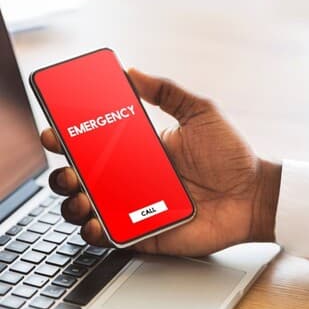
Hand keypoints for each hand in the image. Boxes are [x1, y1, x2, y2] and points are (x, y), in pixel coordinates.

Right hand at [41, 69, 280, 255]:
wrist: (252, 194)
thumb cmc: (231, 155)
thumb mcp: (201, 113)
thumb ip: (167, 91)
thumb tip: (132, 71)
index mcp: (142, 151)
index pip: (97, 145)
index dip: (70, 139)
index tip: (56, 132)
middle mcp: (135, 179)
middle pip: (86, 179)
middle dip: (66, 175)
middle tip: (69, 170)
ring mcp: (138, 208)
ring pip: (92, 209)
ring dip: (75, 204)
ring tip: (82, 197)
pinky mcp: (148, 233)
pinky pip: (114, 237)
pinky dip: (97, 234)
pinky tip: (95, 224)